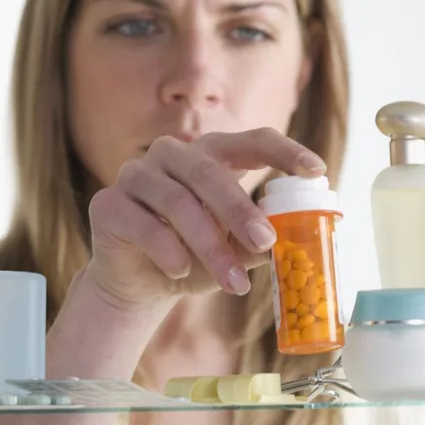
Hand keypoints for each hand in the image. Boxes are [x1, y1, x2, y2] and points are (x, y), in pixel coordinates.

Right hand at [86, 128, 326, 309]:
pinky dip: (169, 251)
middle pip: (209, 171)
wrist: (139, 284)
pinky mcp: (107, 203)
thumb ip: (256, 242)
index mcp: (209, 155)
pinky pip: (143, 223)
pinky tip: (180, 272)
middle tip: (267, 243)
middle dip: (240, 211)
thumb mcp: (232, 251)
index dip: (285, 152)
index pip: (250, 140)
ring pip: (178, 202)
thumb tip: (289, 242)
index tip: (317, 171)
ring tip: (233, 283)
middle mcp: (171, 155)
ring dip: (209, 246)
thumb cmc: (192, 257)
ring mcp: (135, 174)